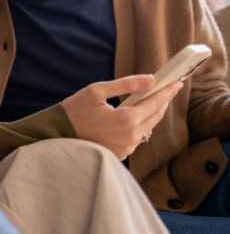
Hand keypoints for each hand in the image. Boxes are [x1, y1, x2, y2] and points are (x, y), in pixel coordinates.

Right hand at [61, 75, 182, 159]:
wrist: (57, 134)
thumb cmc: (74, 110)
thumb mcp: (97, 90)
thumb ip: (126, 84)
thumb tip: (150, 79)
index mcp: (126, 119)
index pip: (155, 103)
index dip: (167, 92)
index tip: (176, 83)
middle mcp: (130, 136)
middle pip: (155, 117)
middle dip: (161, 102)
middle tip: (166, 90)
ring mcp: (126, 147)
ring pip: (146, 128)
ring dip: (149, 115)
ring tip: (149, 103)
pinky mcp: (121, 154)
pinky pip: (136, 138)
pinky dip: (137, 127)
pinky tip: (132, 119)